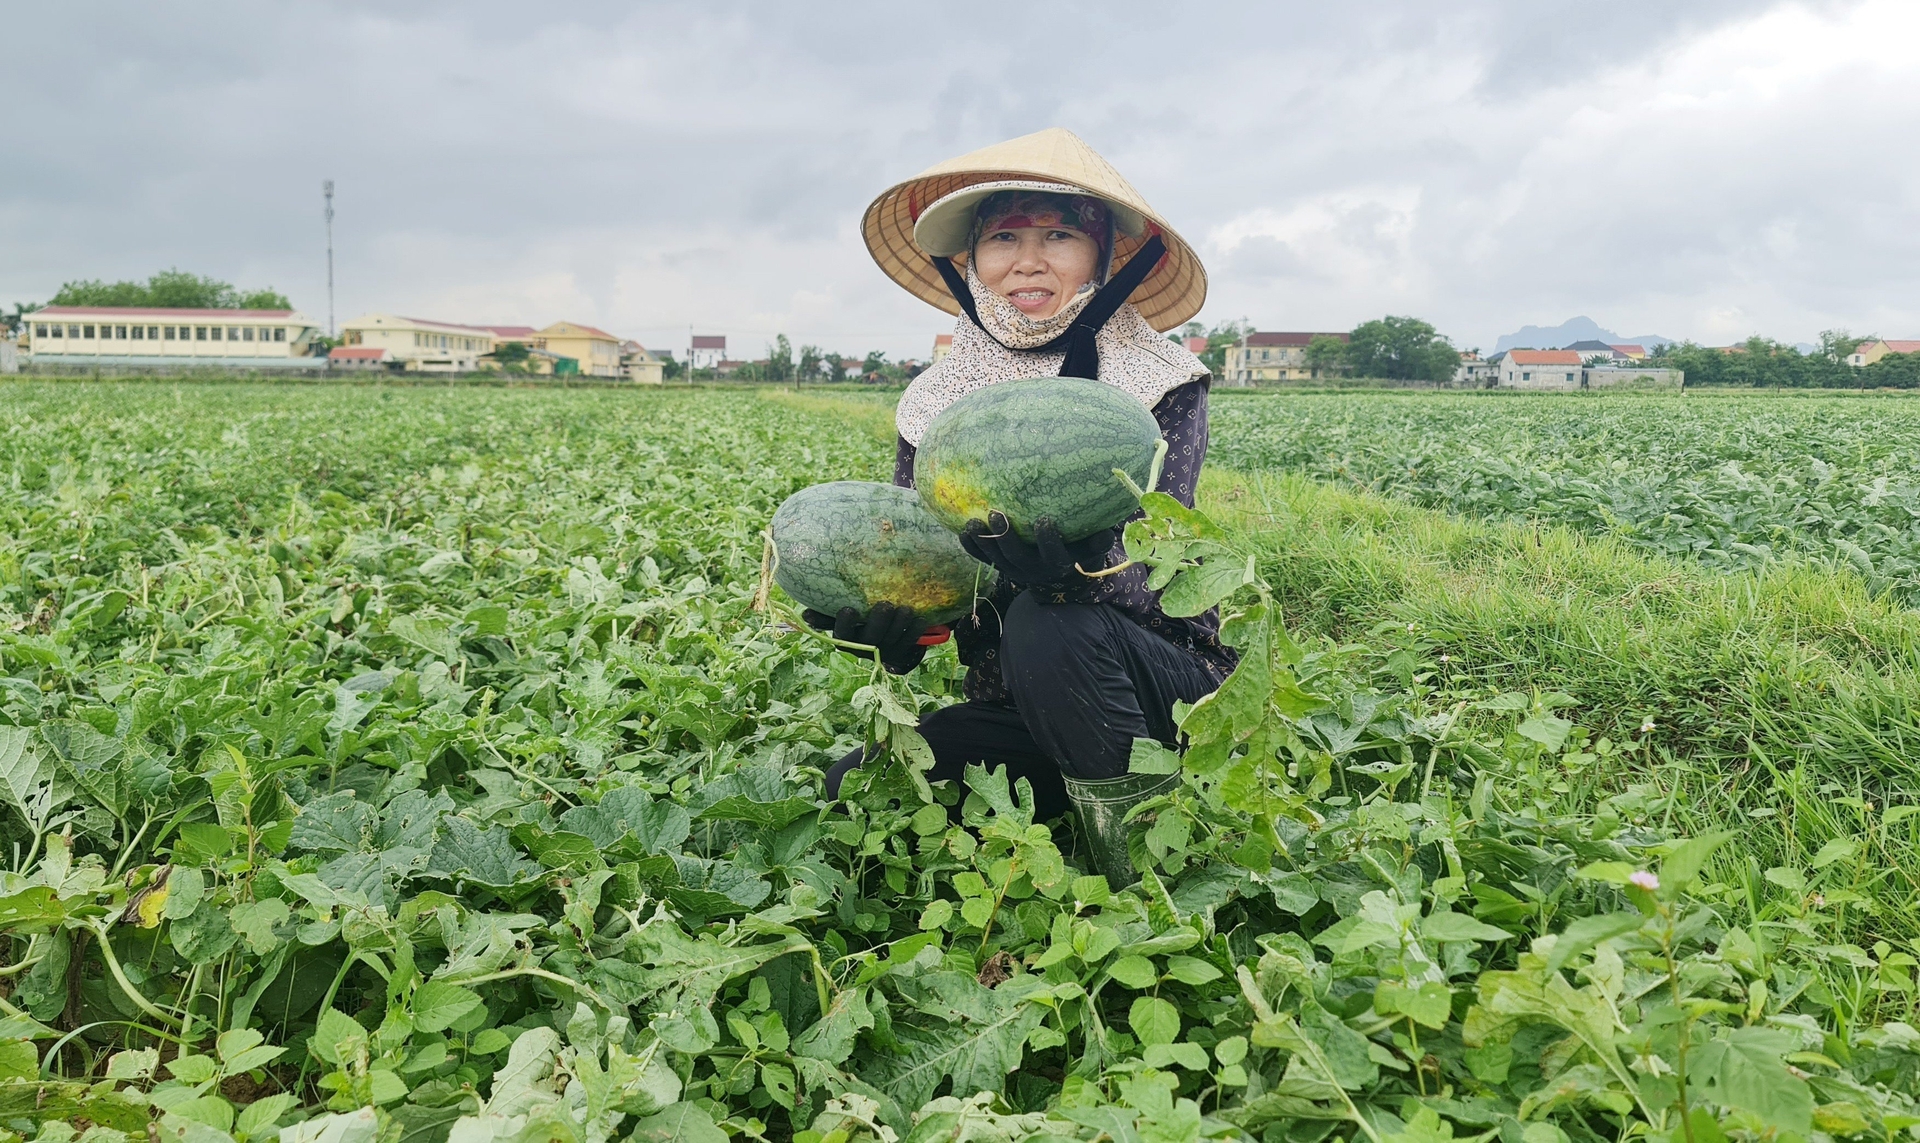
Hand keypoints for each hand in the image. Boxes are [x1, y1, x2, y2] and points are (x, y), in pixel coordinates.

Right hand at [803, 602, 928, 672]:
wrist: (885, 639)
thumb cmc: (860, 620)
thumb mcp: (845, 617)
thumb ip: (827, 614)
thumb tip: (805, 615)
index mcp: (846, 638)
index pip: (842, 635)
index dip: (844, 625)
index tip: (848, 610)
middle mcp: (864, 648)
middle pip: (871, 638)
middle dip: (879, 622)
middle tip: (885, 605)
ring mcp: (884, 651)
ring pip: (892, 639)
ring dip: (899, 623)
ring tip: (905, 609)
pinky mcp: (901, 651)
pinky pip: (909, 641)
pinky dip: (914, 630)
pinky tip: (919, 619)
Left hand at [959, 511, 1120, 585]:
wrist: (1060, 581)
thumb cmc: (1080, 554)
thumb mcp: (1093, 551)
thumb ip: (1098, 541)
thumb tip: (1107, 530)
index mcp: (1058, 563)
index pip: (1052, 553)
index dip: (1047, 540)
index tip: (1044, 520)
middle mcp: (1033, 569)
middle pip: (1017, 556)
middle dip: (1006, 537)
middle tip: (997, 514)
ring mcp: (1014, 569)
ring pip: (996, 558)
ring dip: (984, 541)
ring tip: (973, 522)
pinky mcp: (1001, 566)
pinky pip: (983, 559)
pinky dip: (972, 547)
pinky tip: (964, 530)